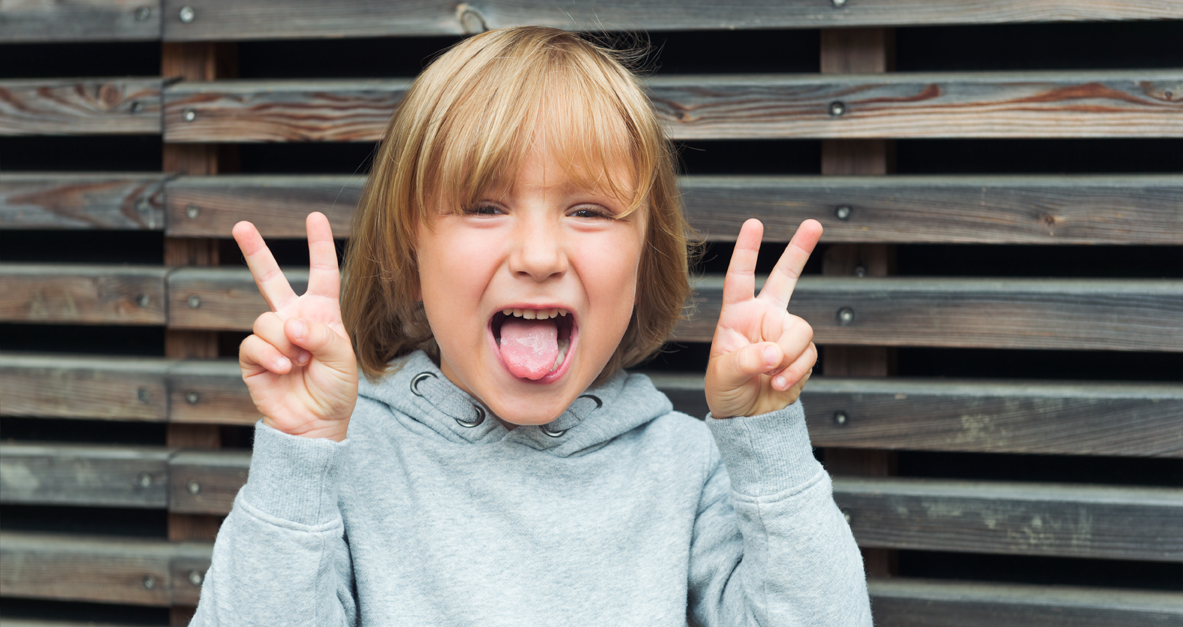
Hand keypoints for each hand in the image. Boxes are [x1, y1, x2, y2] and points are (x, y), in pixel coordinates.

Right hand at [233, 212, 357, 440]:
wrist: (316, 423)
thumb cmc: (335, 389)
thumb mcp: (343, 358)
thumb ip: (320, 334)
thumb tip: (288, 322)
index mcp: (321, 313)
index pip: (322, 273)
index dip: (319, 246)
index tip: (314, 217)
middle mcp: (293, 319)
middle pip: (270, 278)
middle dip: (255, 251)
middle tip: (240, 226)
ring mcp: (272, 337)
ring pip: (267, 320)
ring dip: (286, 342)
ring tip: (300, 363)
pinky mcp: (252, 358)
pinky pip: (254, 343)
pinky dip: (271, 355)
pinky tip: (285, 369)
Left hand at [705, 219, 821, 418]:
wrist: (749, 418)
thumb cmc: (726, 391)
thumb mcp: (724, 377)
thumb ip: (745, 361)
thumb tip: (773, 353)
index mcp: (737, 314)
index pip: (740, 278)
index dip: (747, 250)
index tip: (754, 223)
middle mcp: (764, 317)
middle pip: (786, 277)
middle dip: (800, 250)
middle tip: (814, 224)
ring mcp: (785, 333)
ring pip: (801, 331)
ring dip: (788, 356)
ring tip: (770, 376)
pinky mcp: (802, 352)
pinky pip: (809, 355)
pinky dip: (795, 372)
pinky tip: (779, 384)